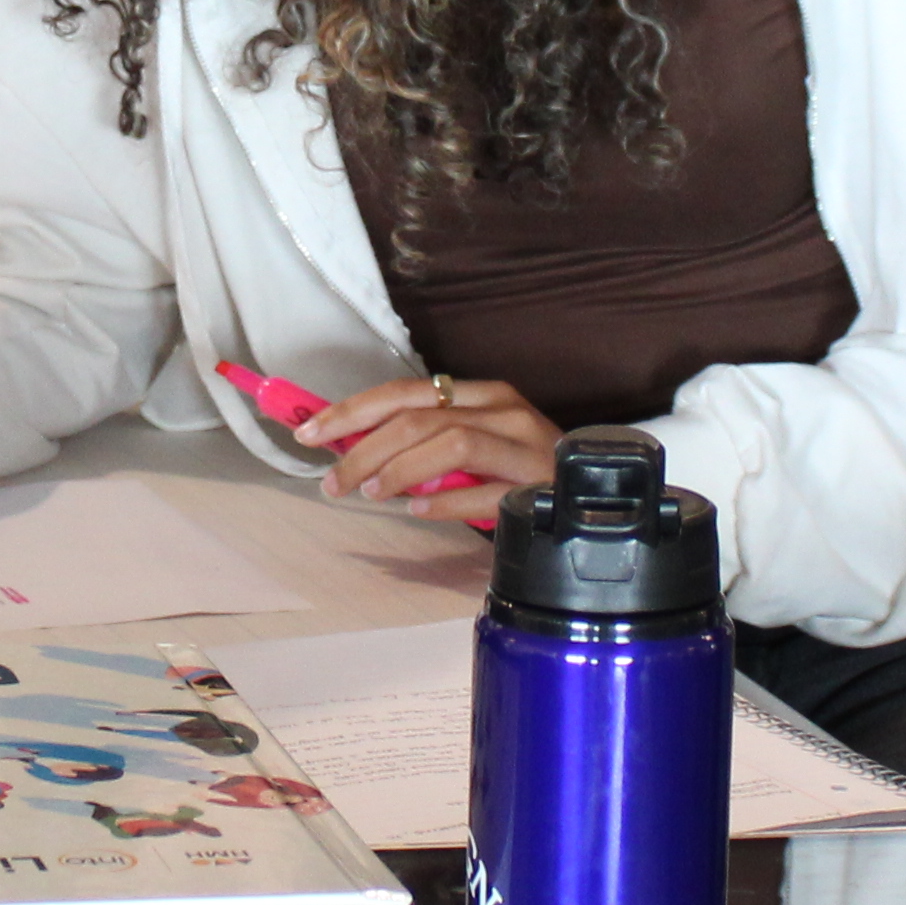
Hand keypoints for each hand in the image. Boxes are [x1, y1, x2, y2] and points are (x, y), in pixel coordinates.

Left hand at [297, 370, 563, 529]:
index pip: (405, 392)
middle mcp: (504, 410)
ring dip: (400, 469)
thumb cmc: (523, 471)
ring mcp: (525, 445)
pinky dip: (444, 502)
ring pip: (450, 443)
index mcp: (482, 394)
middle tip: (333, 481)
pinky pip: (484, 490)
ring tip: (372, 494)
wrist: (595, 494)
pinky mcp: (540, 484)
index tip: (310, 433)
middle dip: (365, 448)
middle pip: (420, 417)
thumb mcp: (474, 447)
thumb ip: (424, 444)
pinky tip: (418, 512)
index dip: (352, 411)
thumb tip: (356, 450)